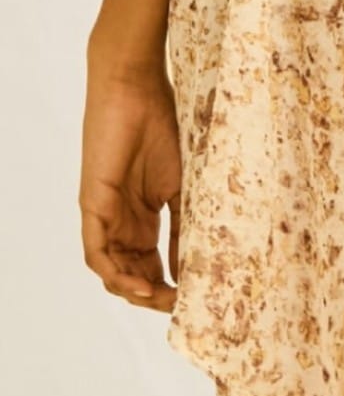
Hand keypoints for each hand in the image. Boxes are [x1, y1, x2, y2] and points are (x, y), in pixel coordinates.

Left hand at [80, 49, 180, 312]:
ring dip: (136, 293)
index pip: (151, 267)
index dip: (170, 289)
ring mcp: (105, 215)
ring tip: (165, 301)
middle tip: (183, 308)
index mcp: (143, 216)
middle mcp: (120, 221)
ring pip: (112, 272)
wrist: (136, 87)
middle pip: (131, 276)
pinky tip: (140, 287)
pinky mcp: (92, 204)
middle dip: (155, 298)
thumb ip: (187, 225)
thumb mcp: (184, 184)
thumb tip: (199, 267)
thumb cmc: (163, 124)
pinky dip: (116, 276)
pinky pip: (97, 253)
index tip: (197, 301)